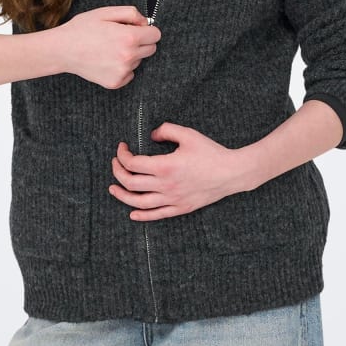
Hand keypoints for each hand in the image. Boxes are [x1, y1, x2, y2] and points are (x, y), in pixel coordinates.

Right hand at [58, 6, 160, 88]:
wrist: (62, 50)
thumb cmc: (82, 29)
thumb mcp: (105, 12)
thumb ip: (130, 13)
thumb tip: (145, 22)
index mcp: (129, 38)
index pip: (156, 35)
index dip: (147, 30)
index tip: (137, 29)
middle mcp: (128, 57)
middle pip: (151, 49)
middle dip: (141, 42)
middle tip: (121, 38)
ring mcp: (122, 72)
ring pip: (139, 62)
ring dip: (130, 55)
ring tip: (109, 49)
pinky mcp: (115, 82)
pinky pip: (129, 74)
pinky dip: (122, 68)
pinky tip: (106, 61)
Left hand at [108, 122, 247, 220]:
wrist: (232, 173)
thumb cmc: (211, 152)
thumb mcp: (188, 134)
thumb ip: (166, 130)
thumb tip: (151, 135)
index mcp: (165, 166)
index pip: (132, 163)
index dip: (122, 155)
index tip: (122, 147)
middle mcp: (166, 185)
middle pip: (131, 183)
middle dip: (118, 172)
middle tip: (116, 163)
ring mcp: (173, 199)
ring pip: (139, 202)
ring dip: (122, 196)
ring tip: (113, 189)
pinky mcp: (181, 208)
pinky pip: (157, 215)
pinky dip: (142, 216)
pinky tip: (132, 213)